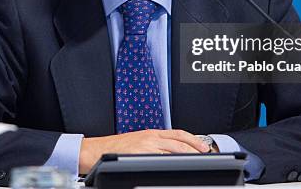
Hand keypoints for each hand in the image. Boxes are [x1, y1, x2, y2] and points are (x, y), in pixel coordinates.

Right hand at [78, 129, 209, 173]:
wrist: (96, 150)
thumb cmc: (115, 148)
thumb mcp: (137, 142)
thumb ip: (154, 145)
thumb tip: (170, 153)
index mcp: (151, 133)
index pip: (178, 133)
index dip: (193, 139)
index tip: (203, 146)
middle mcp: (150, 137)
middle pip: (179, 141)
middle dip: (194, 148)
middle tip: (205, 154)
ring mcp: (145, 146)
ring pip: (173, 149)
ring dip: (186, 155)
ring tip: (196, 161)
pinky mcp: (139, 155)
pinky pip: (160, 158)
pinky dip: (171, 161)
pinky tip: (177, 167)